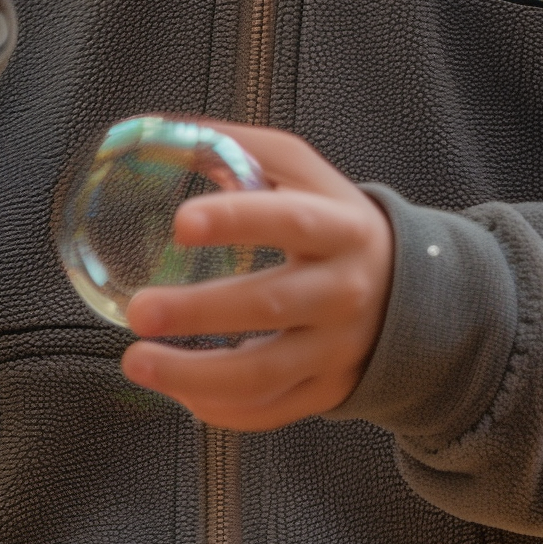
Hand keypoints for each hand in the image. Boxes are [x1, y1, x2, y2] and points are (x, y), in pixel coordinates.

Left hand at [120, 125, 394, 430]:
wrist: (405, 290)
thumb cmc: (332, 221)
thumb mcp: (303, 172)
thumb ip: (241, 148)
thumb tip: (168, 133)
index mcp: (339, 228)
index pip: (289, 220)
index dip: (235, 219)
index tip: (181, 222)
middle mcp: (343, 291)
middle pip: (270, 304)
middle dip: (198, 311)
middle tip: (139, 311)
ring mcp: (336, 349)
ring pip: (263, 373)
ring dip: (194, 375)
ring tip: (137, 361)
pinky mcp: (326, 391)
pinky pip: (270, 410)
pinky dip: (220, 410)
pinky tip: (180, 394)